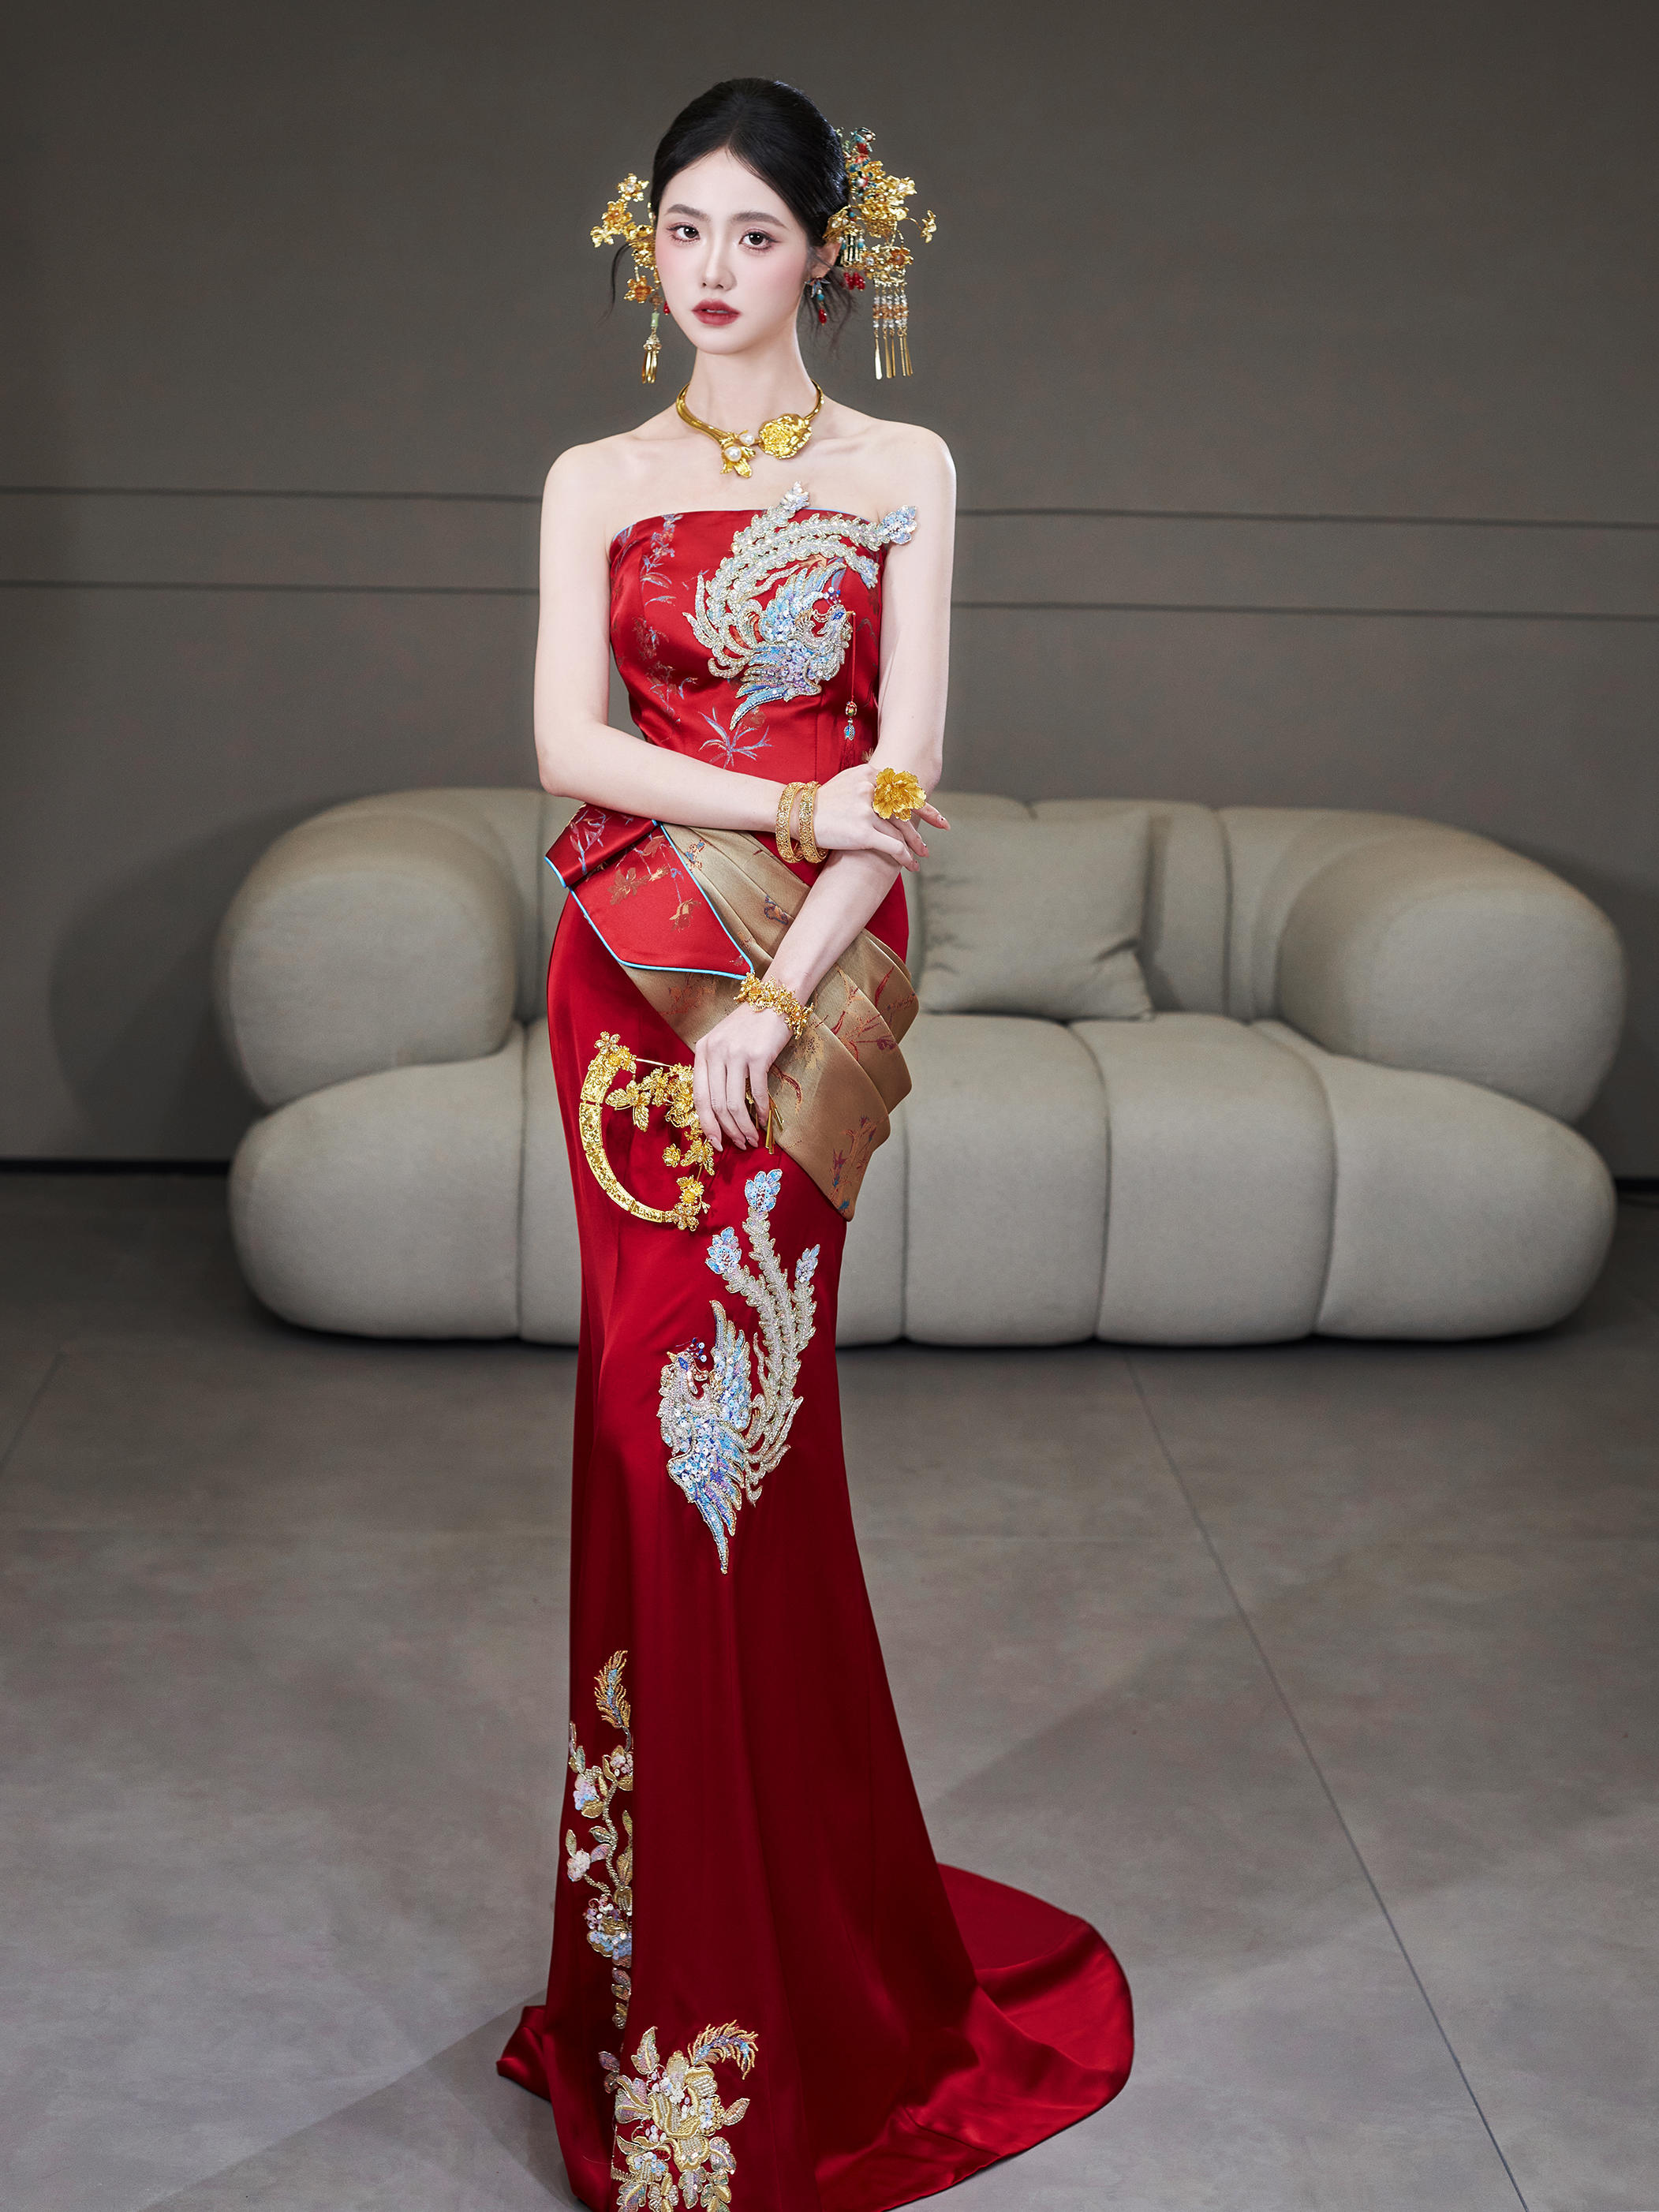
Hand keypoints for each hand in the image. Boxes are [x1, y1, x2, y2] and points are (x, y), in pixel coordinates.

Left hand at [693, 1002, 790, 1152]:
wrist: (776, 997)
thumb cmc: (751, 1023)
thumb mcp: (724, 1041)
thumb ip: (717, 1068)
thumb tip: (720, 1108)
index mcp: (702, 1050)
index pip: (699, 1096)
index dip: (707, 1124)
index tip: (716, 1142)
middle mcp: (715, 1052)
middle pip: (716, 1104)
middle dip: (727, 1130)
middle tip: (739, 1144)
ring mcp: (735, 1053)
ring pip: (733, 1103)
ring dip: (743, 1126)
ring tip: (752, 1138)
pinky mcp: (758, 1055)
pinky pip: (756, 1092)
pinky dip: (759, 1111)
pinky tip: (764, 1121)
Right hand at [810, 764, 950, 870]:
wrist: (798, 814)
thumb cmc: (822, 802)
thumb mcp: (848, 782)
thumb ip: (870, 784)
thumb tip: (891, 791)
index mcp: (870, 775)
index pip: (905, 791)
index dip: (924, 805)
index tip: (938, 818)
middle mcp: (871, 791)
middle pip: (906, 811)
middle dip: (923, 826)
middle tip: (934, 837)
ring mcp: (867, 812)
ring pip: (900, 831)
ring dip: (914, 846)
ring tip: (921, 855)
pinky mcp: (863, 832)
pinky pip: (893, 846)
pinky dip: (905, 857)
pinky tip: (910, 865)